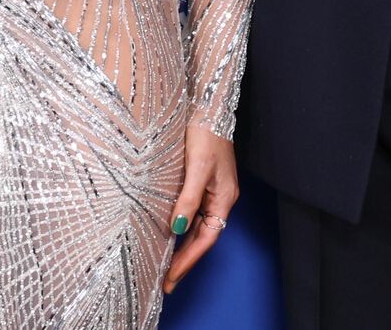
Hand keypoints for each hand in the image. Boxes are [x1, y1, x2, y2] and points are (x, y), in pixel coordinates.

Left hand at [163, 124, 239, 293]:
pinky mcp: (203, 183)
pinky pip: (193, 213)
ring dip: (183, 246)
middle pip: (203, 237)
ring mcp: (213, 191)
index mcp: (224, 198)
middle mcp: (220, 198)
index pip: (206, 239)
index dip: (188, 260)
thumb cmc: (205, 135)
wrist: (208, 108)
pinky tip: (170, 234)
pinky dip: (182, 228)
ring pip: (198, 227)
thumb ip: (188, 198)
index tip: (170, 278)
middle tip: (166, 282)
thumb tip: (176, 228)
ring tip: (166, 266)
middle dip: (185, 260)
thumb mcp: (197, 168)